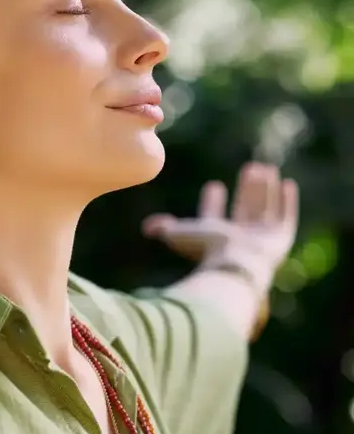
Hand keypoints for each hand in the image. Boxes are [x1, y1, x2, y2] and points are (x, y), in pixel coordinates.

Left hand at [142, 162, 298, 283]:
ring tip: (265, 168)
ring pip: (263, 209)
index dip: (211, 201)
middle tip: (248, 169)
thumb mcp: (179, 235)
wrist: (235, 264)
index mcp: (214, 237)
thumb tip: (147, 227)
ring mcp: (261, 238)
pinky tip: (286, 183)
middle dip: (245, 190)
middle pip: (242, 209)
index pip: (212, 216)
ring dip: (264, 189)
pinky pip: (285, 216)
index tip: (212, 185)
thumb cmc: (206, 250)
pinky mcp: (281, 238)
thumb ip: (164, 229)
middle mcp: (239, 237)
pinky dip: (286, 200)